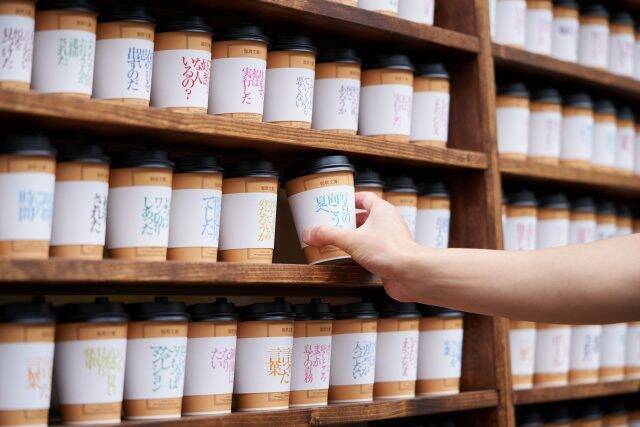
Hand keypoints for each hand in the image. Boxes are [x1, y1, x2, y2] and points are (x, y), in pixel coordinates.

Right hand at [302, 191, 425, 300]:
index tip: (338, 203)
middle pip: (365, 217)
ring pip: (369, 235)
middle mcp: (388, 223)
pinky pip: (373, 251)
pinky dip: (360, 254)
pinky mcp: (391, 257)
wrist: (410, 274)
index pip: (365, 198)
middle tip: (332, 224)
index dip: (351, 199)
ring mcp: (391, 240)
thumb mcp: (351, 240)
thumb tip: (310, 233)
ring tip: (337, 242)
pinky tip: (349, 261)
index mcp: (382, 210)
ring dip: (354, 238)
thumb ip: (329, 235)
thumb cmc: (391, 251)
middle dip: (348, 221)